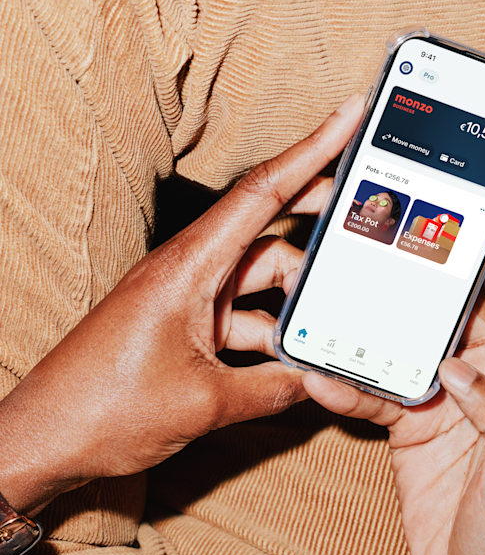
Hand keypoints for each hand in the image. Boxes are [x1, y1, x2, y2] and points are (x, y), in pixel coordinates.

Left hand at [0, 94, 363, 514]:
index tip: (351, 114)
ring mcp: (184, 297)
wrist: (44, 440)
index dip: (314, 149)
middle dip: (320, 219)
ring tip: (341, 314)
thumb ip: (272, 389)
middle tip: (369, 210)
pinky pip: (241, 315)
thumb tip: (319, 381)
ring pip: (259, 279)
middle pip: (268, 228)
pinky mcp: (181, 325)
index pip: (264, 192)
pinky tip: (299, 356)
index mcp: (189, 266)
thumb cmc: (103, 409)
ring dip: (297, 298)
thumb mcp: (205, 404)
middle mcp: (188, 270)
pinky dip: (273, 331)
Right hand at [303, 179, 484, 554]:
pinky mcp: (413, 421)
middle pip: (474, 299)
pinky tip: (318, 370)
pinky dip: (347, 379)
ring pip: (416, 335)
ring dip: (382, 315)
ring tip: (344, 285)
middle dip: (446, 257)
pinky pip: (376, 386)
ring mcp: (451, 396)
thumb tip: (463, 372)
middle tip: (410, 212)